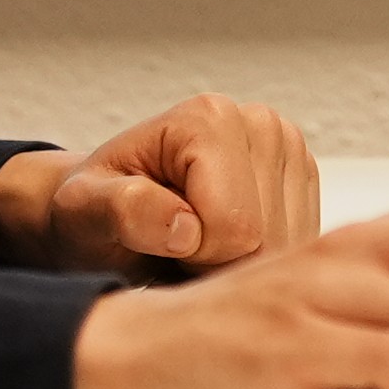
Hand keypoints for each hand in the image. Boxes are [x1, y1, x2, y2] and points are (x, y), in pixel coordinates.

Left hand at [0, 91, 322, 270]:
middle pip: (267, 243)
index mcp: (211, 119)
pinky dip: (257, 266)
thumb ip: (123, 210)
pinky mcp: (304, 186)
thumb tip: (183, 228)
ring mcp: (291, 154)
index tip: (158, 244)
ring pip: (287, 254)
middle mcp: (263, 126)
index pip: (235, 229)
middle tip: (174, 250)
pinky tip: (222, 250)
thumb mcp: (83, 212)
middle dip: (218, 267)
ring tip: (194, 248)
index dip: (193, 257)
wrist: (107, 211)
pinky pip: (297, 254)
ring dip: (238, 269)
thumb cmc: (95, 211)